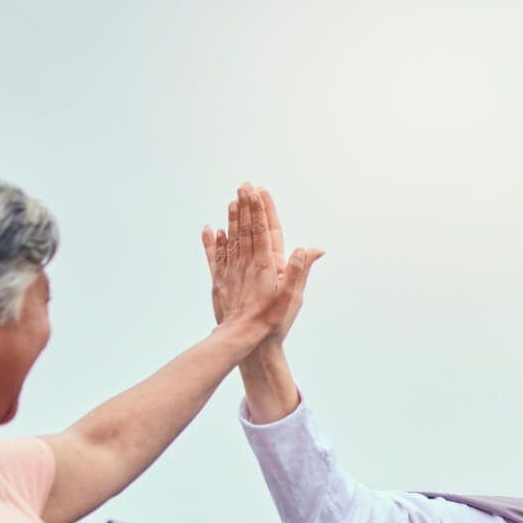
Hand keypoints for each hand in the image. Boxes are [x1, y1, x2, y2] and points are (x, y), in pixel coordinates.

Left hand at [202, 184, 322, 345]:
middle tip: (244, 186)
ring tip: (232, 201)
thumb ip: (300, 270)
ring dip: (232, 218)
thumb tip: (309, 248)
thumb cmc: (271, 319)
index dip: (260, 209)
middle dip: (246, 206)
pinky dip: (213, 242)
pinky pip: (215, 256)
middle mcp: (247, 262)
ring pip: (231, 238)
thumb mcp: (293, 296)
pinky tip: (213, 230)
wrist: (242, 336)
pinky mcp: (220, 280)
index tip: (257, 191)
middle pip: (246, 228)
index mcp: (266, 264)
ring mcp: (231, 270)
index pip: (263, 230)